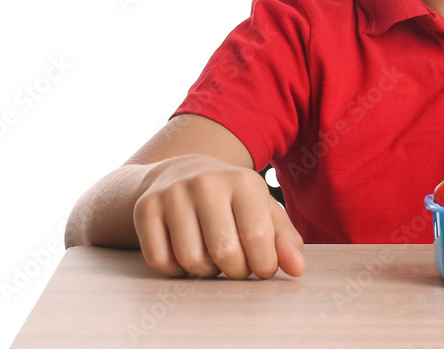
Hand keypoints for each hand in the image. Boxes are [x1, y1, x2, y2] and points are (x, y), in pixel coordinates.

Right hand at [133, 154, 304, 278]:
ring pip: (191, 261)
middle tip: (235, 263)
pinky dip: (176, 269)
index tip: (262, 265)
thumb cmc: (231, 199)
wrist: (181, 173)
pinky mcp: (145, 208)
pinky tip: (185, 251)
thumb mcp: (263, 209)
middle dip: (235, 271)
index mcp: (243, 181)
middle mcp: (206, 182)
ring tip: (211, 255)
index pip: (257, 238)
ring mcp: (173, 194)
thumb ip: (285, 239)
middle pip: (224, 253)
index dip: (263, 265)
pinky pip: (161, 261)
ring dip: (205, 271)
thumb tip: (297, 268)